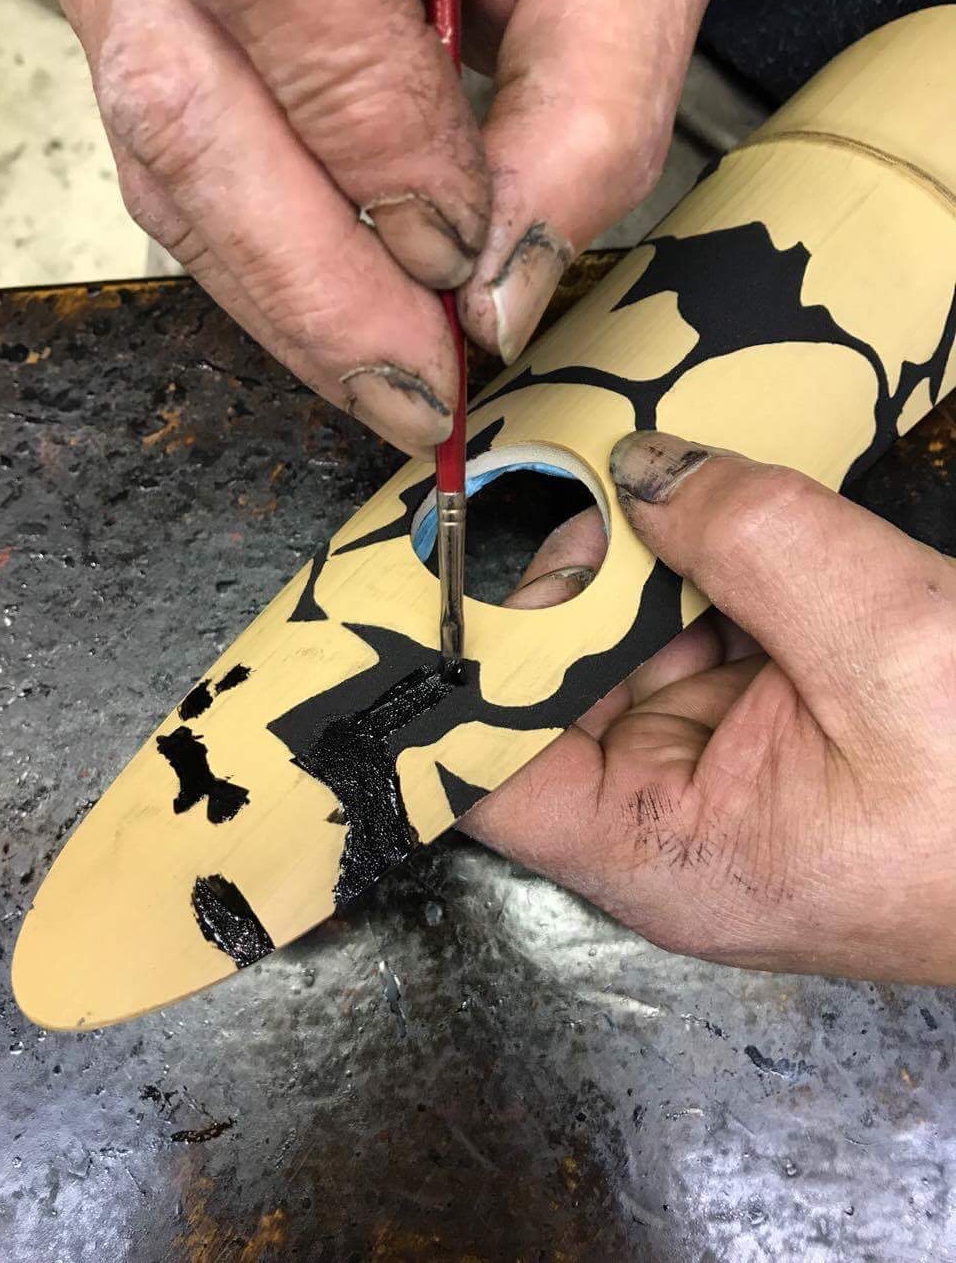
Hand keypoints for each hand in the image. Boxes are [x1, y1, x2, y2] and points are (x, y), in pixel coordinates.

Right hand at [52, 0, 719, 454]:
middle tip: (420, 398)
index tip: (471, 275)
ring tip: (388, 380)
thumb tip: (509, 288)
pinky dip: (266, 259)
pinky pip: (174, 169)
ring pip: (165, 172)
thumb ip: (587, 89)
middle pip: (188, 124)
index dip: (386, 164)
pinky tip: (342, 309)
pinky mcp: (130, 24)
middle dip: (317, 297)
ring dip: (285, 303)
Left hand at [464, 431, 955, 985]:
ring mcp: (722, 764)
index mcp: (660, 852)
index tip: (415, 558)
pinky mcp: (772, 719)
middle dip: (540, 580)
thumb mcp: (889, 650)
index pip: (486, 768)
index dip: (441, 667)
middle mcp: (669, 817)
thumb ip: (757, 542)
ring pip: (626, 645)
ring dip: (619, 557)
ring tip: (583, 452)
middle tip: (507, 462)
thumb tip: (644, 467)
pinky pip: (700, 628)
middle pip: (550, 688)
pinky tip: (678, 491)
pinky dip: (691, 563)